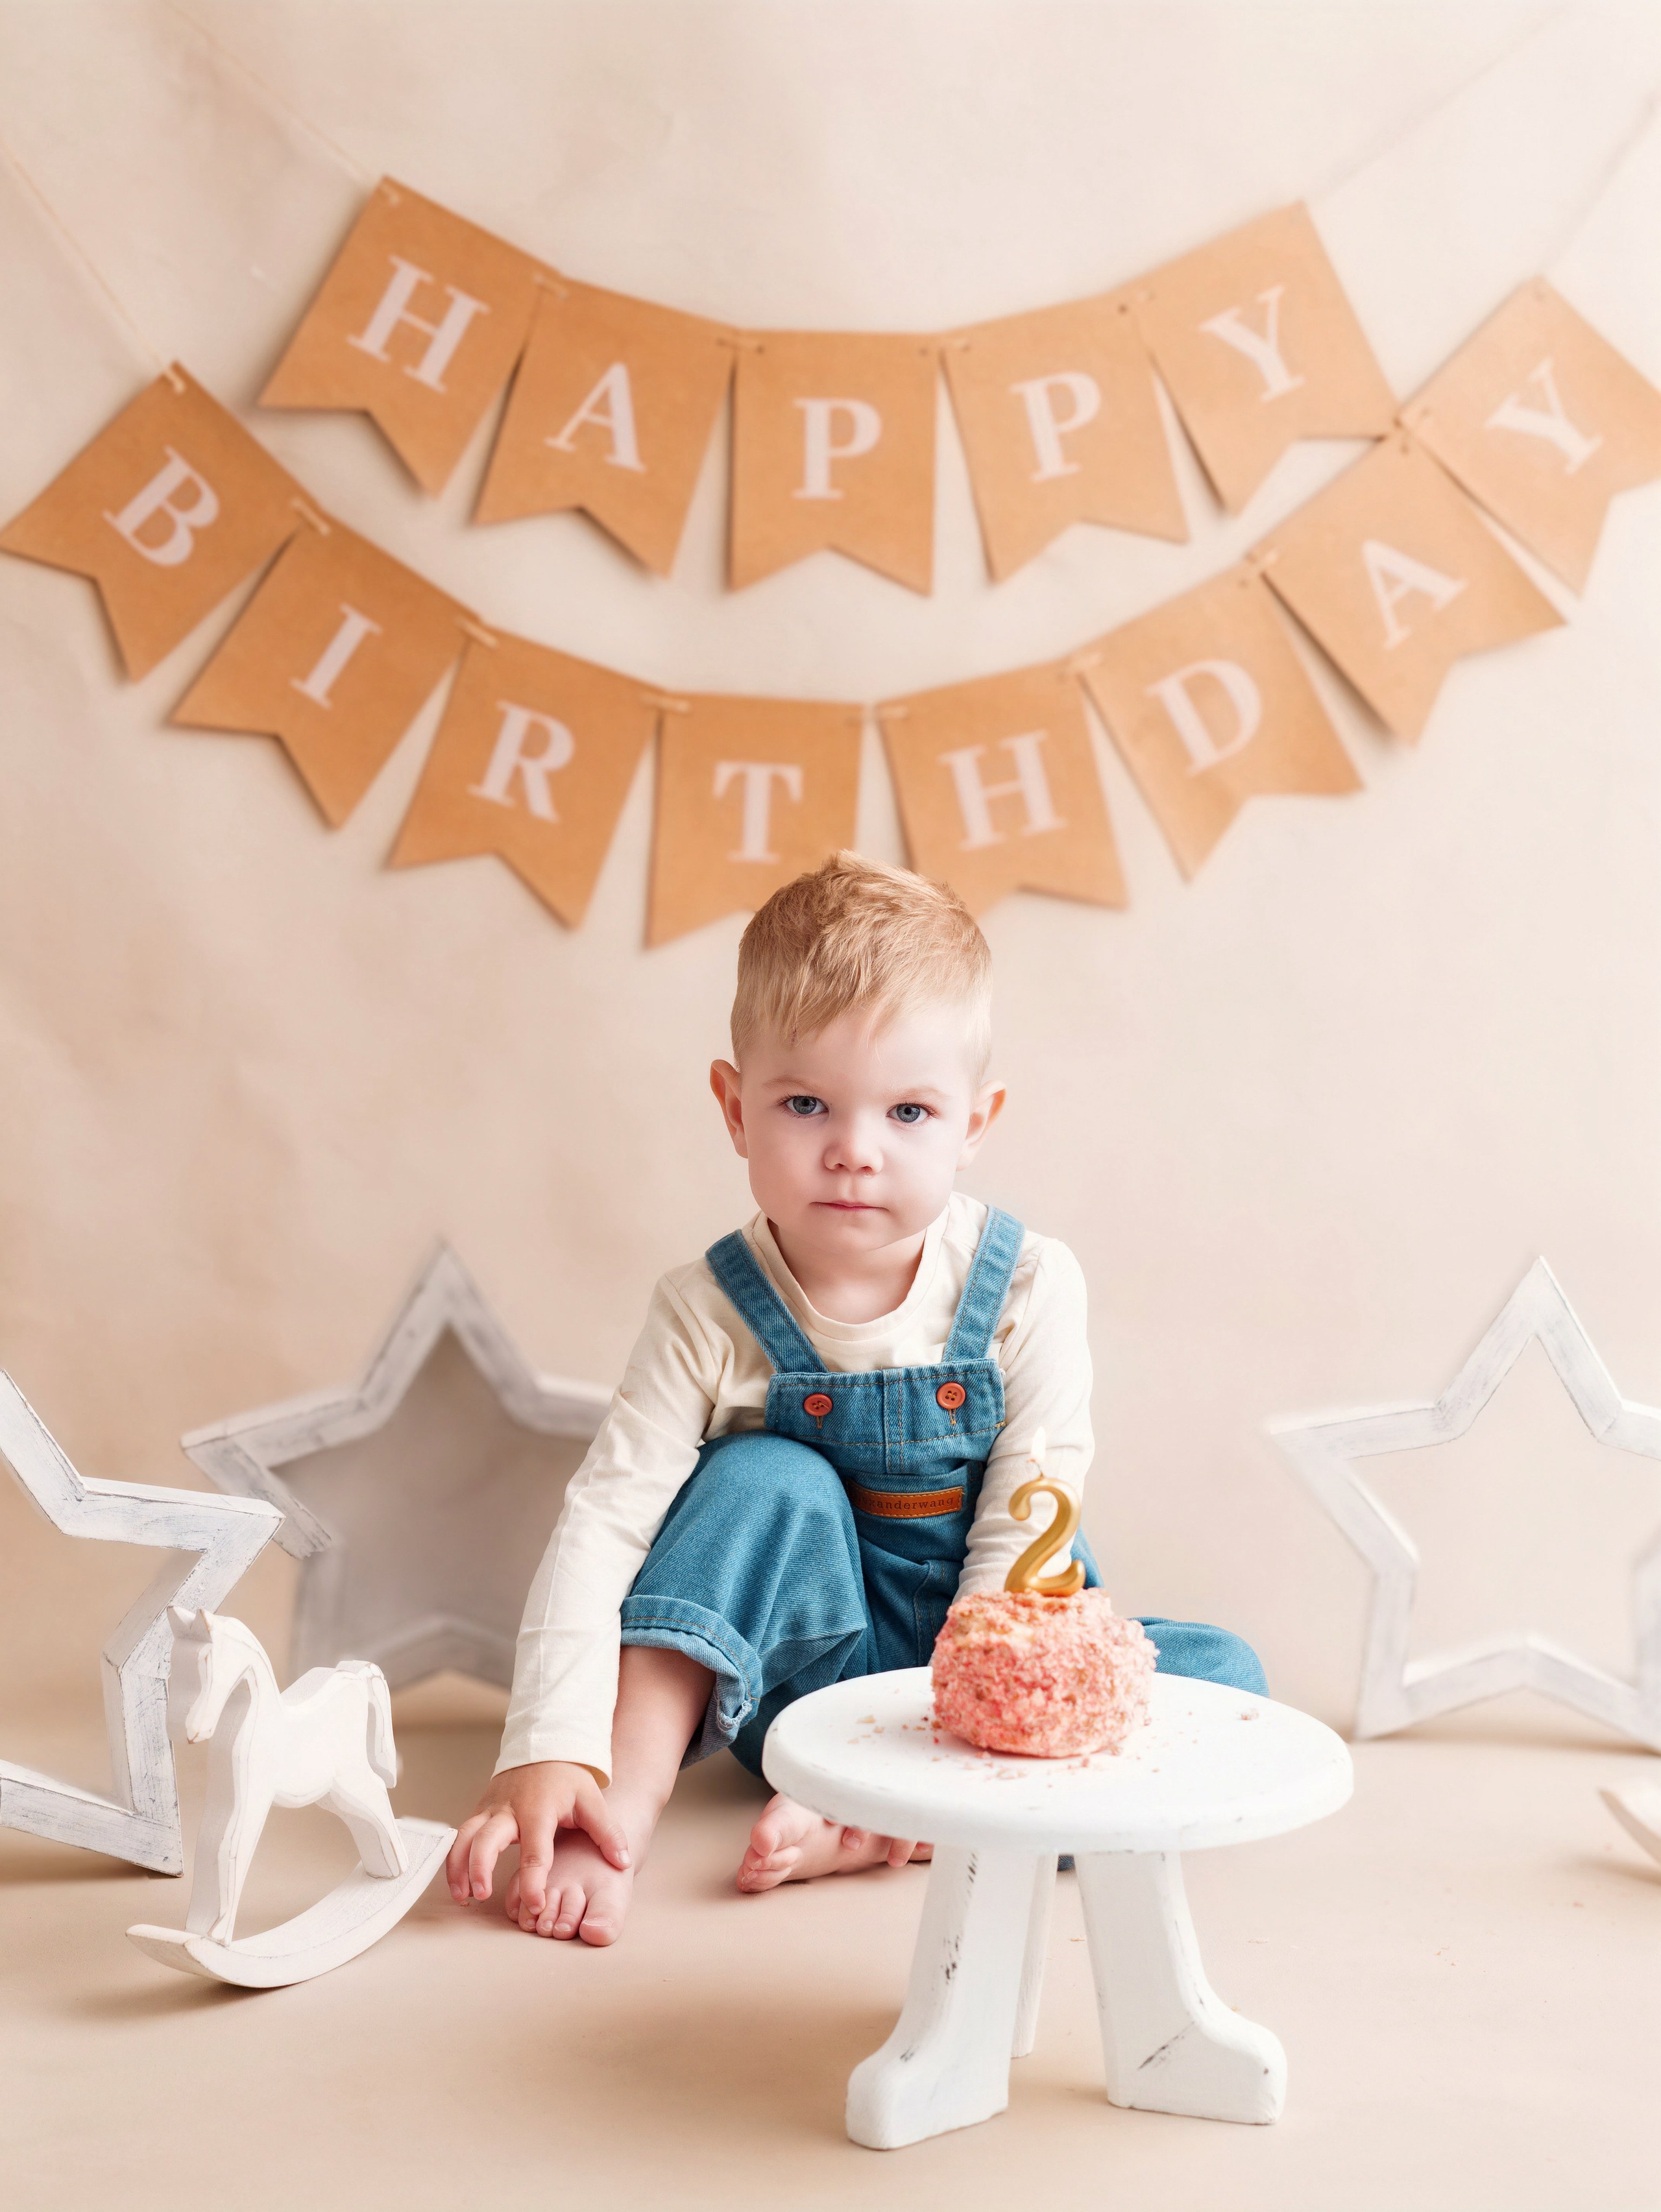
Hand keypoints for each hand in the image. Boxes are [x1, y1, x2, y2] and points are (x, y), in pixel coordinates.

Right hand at [446, 1760, 630, 1921]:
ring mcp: (491, 1810)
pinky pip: (461, 1836)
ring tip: (464, 1897)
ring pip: (464, 1837)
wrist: (544, 1744)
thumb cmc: (567, 1777)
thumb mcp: (591, 1798)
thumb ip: (607, 1831)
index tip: (536, 1905)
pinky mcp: (480, 1812)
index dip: (534, 1881)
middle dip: (480, 1868)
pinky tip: (458, 1885)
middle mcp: (509, 1810)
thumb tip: (623, 1862)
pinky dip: (454, 1860)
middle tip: (483, 1896)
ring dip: (459, 1867)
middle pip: (486, 1839)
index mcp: (539, 1810)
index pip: (535, 1850)